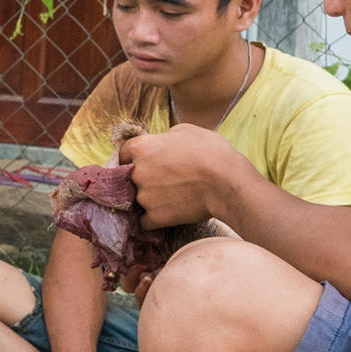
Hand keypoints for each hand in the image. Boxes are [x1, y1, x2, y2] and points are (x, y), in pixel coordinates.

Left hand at [119, 126, 244, 229]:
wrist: (226, 181)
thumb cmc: (211, 151)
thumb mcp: (186, 131)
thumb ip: (165, 137)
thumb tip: (161, 143)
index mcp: (141, 147)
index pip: (123, 153)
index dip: (134, 158)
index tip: (145, 163)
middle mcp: (136, 172)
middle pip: (129, 178)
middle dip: (143, 179)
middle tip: (165, 181)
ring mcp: (143, 196)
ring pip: (138, 199)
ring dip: (151, 199)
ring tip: (174, 196)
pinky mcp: (154, 216)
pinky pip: (145, 221)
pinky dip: (155, 218)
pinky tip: (170, 212)